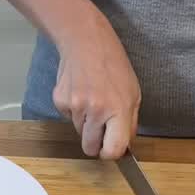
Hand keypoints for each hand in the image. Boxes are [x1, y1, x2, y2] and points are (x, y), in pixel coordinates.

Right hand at [52, 20, 140, 158]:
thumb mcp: (133, 93)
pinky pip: (69, 119)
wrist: (85, 41)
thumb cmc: (113, 65)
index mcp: (118, 109)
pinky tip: (81, 92)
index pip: (112, 150)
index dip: (111, 153)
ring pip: (79, 132)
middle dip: (95, 143)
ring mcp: (75, 106)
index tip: (110, 149)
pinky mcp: (60, 102)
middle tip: (101, 126)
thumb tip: (124, 146)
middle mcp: (95, 110)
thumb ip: (130, 122)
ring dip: (86, 124)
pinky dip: (75, 111)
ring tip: (92, 100)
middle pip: (90, 148)